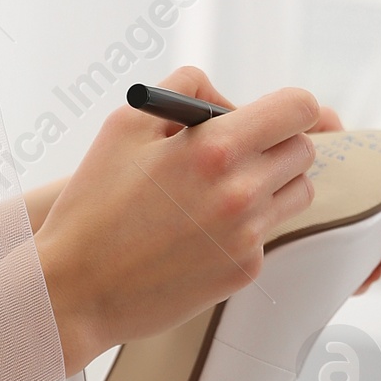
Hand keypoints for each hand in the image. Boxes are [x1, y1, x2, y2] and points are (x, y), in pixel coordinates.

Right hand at [35, 64, 323, 373]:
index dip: (290, 106)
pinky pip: (268, 233)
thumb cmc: (94, 201)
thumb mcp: (125, 124)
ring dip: (273, 182)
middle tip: (242, 150)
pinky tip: (201, 231)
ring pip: (297, 193)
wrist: (76, 289)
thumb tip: (228, 101)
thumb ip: (185, 92)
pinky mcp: (245, 270)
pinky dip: (246, 226)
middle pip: (304, 150)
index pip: (298, 109)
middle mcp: (242, 191)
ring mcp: (248, 235)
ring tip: (223, 189)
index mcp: (215, 148)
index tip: (275, 113)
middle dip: (278, 142)